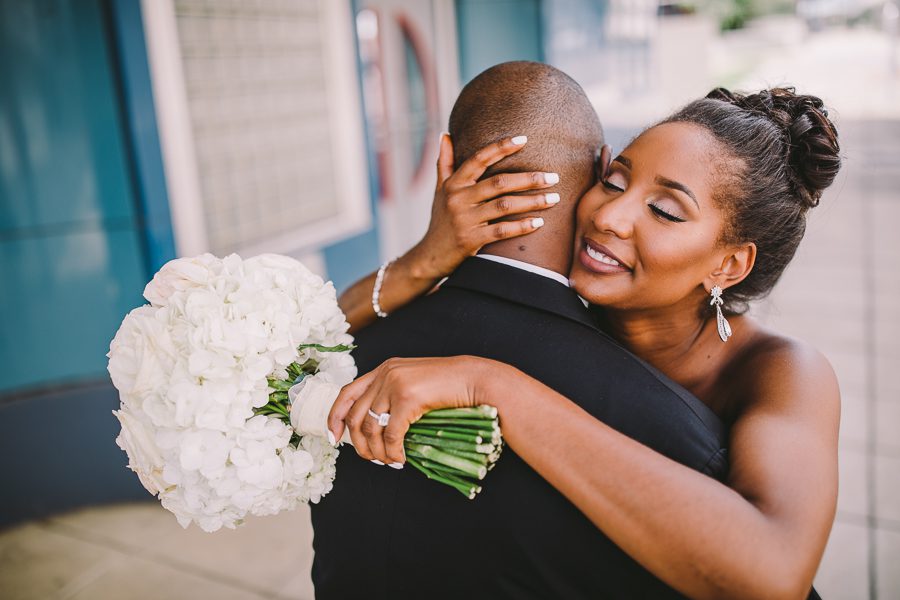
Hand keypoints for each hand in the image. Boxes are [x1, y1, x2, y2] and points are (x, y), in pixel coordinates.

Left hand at [327, 356, 486, 464]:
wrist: (476, 379)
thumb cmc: (450, 386)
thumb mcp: (414, 385)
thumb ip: (393, 396)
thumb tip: (375, 430)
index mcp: (384, 369)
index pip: (346, 393)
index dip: (335, 417)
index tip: (334, 438)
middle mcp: (385, 374)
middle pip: (356, 415)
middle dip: (358, 444)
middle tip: (370, 459)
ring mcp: (395, 384)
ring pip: (371, 427)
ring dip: (376, 451)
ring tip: (388, 461)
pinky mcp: (408, 398)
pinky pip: (391, 434)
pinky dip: (393, 451)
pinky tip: (400, 458)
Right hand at [402, 134, 563, 279]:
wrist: (430, 256)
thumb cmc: (440, 220)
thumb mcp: (439, 190)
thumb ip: (444, 162)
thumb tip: (445, 134)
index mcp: (453, 184)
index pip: (479, 159)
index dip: (500, 147)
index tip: (524, 139)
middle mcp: (458, 199)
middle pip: (498, 182)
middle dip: (529, 179)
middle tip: (553, 177)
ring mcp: (464, 220)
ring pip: (504, 205)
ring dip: (532, 201)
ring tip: (554, 198)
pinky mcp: (471, 240)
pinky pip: (501, 231)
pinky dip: (521, 226)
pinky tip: (539, 222)